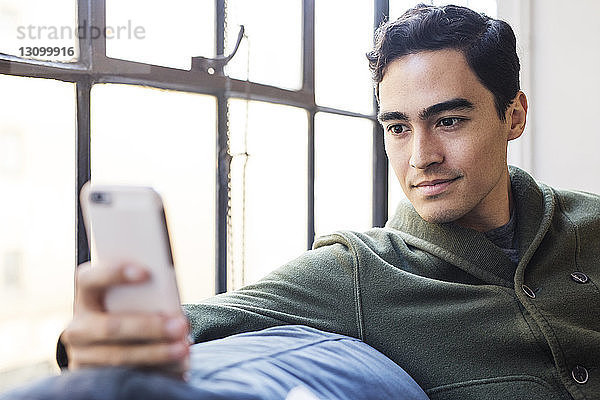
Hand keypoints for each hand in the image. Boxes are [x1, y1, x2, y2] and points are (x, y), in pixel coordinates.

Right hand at [61, 262, 189, 374]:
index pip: (90, 279)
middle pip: (111, 326)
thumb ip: (144, 294)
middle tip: (181, 325)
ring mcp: (82, 356)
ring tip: (184, 347)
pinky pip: (125, 377)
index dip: (115, 273)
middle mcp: (78, 327)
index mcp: (86, 295)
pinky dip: (155, 371)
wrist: (113, 345)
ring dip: (156, 353)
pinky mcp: (94, 378)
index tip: (146, 272)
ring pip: (119, 357)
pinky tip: (178, 365)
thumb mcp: (134, 298)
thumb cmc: (132, 309)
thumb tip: (169, 306)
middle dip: (149, 327)